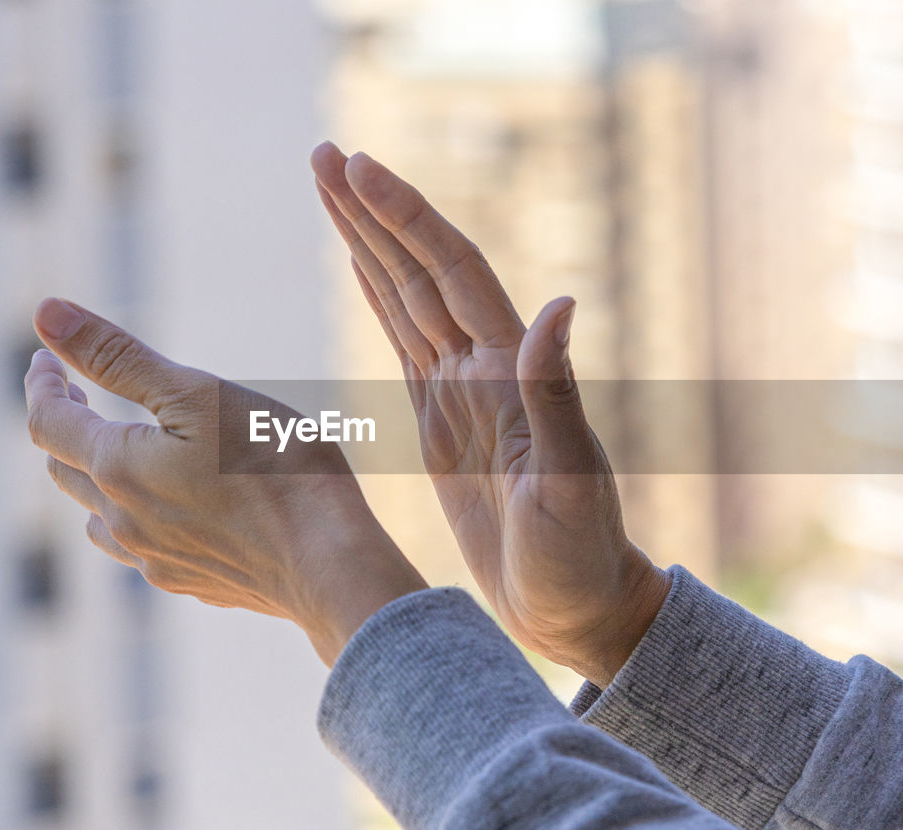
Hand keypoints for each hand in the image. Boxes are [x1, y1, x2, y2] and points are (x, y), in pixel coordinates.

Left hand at [23, 298, 426, 665]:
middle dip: (64, 426)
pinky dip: (134, 520)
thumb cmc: (275, 467)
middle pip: (65, 471)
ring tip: (117, 454)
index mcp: (118, 468)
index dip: (41, 383)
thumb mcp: (198, 392)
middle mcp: (124, 522)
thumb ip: (118, 356)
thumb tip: (44, 313)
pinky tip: (168, 511)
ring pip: (98, 519)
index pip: (46, 421)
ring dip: (94, 480)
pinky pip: (141, 552)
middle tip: (79, 394)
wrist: (330, 565)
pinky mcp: (191, 585)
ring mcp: (156, 561)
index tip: (48, 359)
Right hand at [312, 142, 669, 686]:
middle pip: (419, 269)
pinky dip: (378, 298)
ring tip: (329, 187)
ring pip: (405, 297)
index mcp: (509, 373)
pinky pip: (402, 343)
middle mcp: (485, 368)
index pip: (451, 273)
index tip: (358, 168)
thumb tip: (562, 304)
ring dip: (368, 240)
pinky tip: (360, 268)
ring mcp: (461, 391)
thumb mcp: (568, 481)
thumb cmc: (580, 555)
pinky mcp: (442, 421)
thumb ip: (555, 395)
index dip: (405, 218)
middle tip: (322, 152)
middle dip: (372, 210)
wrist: (574, 604)